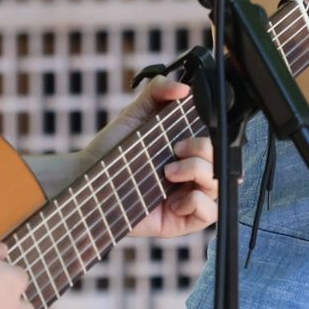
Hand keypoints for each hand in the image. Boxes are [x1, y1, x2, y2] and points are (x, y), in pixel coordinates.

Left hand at [84, 76, 217, 239]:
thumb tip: (183, 88)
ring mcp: (187, 198)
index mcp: (187, 150)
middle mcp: (191, 174)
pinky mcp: (181, 220)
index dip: (211, 134)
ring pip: (218, 186)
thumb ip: (158, 90)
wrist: (88, 177)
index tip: (186, 131)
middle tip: (174, 150)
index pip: (216, 142)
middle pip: (221, 162)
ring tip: (168, 172)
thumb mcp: (135, 112)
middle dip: (202, 151)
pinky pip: (210, 213)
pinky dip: (197, 202)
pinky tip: (172, 199)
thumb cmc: (112, 149)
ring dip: (197, 173)